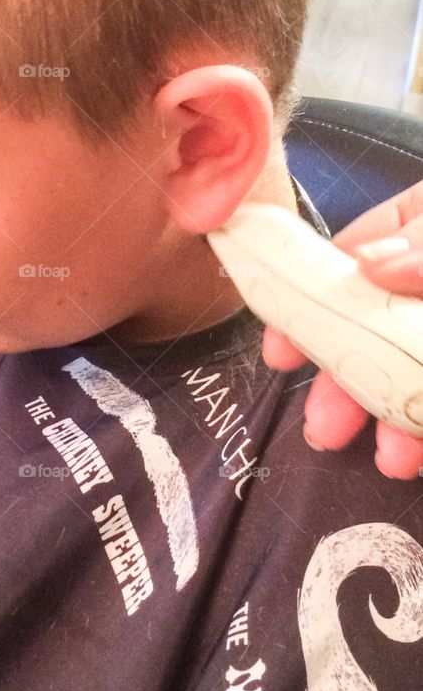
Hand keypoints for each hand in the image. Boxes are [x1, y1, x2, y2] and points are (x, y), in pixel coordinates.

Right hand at [263, 180, 422, 478]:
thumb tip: (368, 266)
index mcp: (422, 229)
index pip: (357, 253)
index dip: (312, 302)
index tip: (283, 350)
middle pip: (376, 323)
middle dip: (350, 379)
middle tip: (323, 427)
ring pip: (412, 366)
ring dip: (394, 413)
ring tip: (388, 461)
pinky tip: (417, 453)